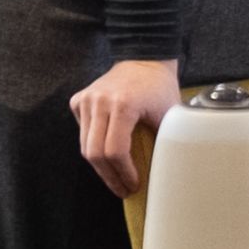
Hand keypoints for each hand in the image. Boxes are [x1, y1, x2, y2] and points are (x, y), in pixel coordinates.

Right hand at [73, 56, 182, 193]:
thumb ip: (162, 143)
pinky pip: (82, 132)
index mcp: (123, 104)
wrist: (144, 59)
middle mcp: (100, 100)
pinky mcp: (79, 99)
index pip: (115, 151)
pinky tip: (107, 150)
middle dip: (109, 177)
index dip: (124, 174)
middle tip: (122, 189)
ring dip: (100, 166)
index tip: (134, 184)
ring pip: (85, 146)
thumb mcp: (168, 116)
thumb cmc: (159, 89)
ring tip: (116, 177)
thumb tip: (159, 176)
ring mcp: (87, 99)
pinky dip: (92, 145)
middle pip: (95, 153)